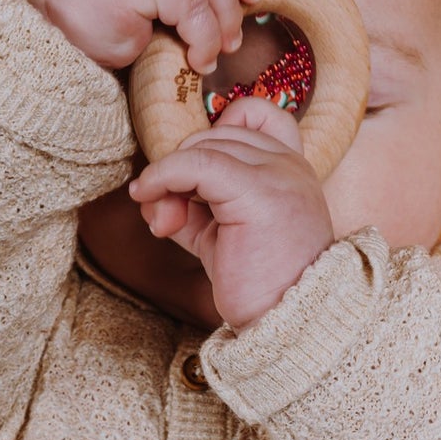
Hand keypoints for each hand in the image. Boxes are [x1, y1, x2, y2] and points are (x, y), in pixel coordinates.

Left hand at [127, 94, 335, 332]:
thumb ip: (190, 205)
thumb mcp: (219, 235)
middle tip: (164, 213)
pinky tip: (150, 201)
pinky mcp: (258, 192)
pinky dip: (162, 178)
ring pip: (202, 146)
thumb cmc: (258, 286)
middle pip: (216, 132)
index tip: (192, 174)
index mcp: (292, 169)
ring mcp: (278, 174)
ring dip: (167, 178)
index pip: (254, 113)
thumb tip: (148, 190)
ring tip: (163, 221)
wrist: (288, 325)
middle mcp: (290, 165)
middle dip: (180, 166)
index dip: (214, 130)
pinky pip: (194, 164)